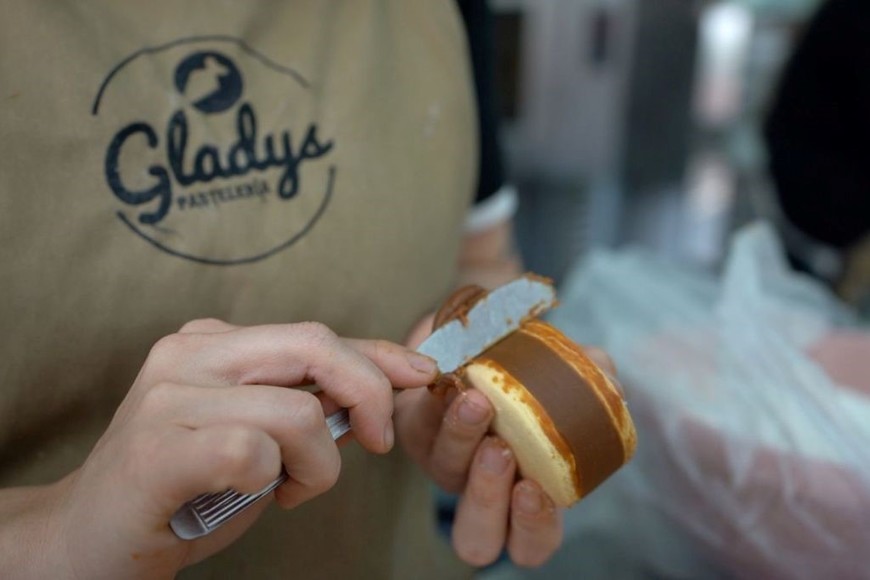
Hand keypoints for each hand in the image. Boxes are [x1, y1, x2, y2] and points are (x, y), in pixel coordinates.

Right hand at [21, 319, 437, 579]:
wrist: (87, 538)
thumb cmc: (185, 488)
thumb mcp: (257, 433)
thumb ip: (306, 403)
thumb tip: (380, 390)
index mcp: (214, 343)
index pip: (317, 335)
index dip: (379, 353)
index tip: (422, 374)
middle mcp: (189, 353)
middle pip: (316, 346)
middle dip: (370, 394)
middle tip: (375, 443)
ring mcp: (169, 395)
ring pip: (299, 410)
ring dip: (316, 465)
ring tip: (285, 490)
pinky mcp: (158, 447)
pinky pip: (256, 451)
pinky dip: (274, 481)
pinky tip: (252, 496)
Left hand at [397, 315, 617, 567]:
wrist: (477, 347)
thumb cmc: (534, 380)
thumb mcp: (572, 381)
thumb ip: (595, 382)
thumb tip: (612, 386)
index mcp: (526, 495)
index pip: (530, 543)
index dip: (532, 528)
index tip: (535, 490)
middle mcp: (482, 490)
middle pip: (475, 534)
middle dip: (487, 495)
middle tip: (501, 450)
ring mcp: (446, 462)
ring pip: (445, 471)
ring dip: (462, 437)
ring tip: (478, 402)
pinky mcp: (416, 427)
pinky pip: (422, 422)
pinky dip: (438, 398)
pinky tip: (456, 376)